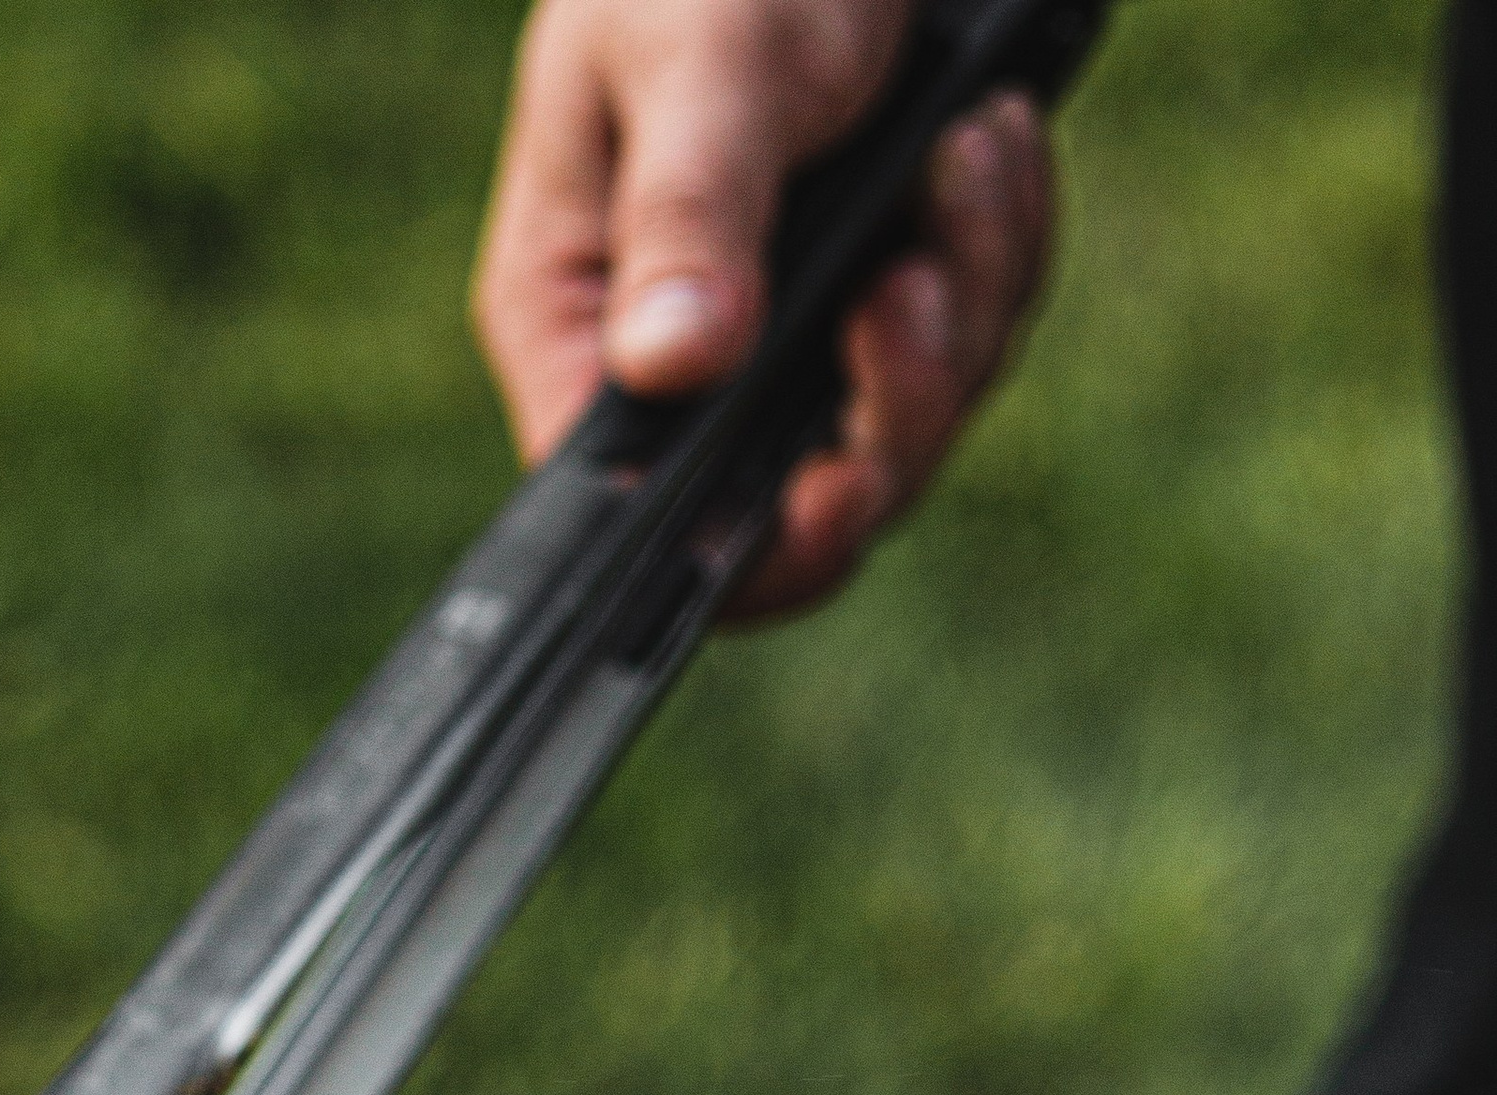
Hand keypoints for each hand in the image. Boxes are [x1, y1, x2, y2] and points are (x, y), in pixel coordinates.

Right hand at [472, 0, 1053, 617]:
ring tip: (967, 154)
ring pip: (909, 423)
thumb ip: (686, 215)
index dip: (746, 550)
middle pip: (802, 503)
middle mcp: (682, 361)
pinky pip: (970, 333)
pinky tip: (987, 138)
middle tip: (913, 283)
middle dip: (893, 409)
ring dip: (966, 302)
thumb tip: (675, 362)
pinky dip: (997, 247)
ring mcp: (790, 334)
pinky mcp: (883, 286)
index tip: (836, 486)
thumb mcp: (698, 62)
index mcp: (579, 324)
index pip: (638, 519)